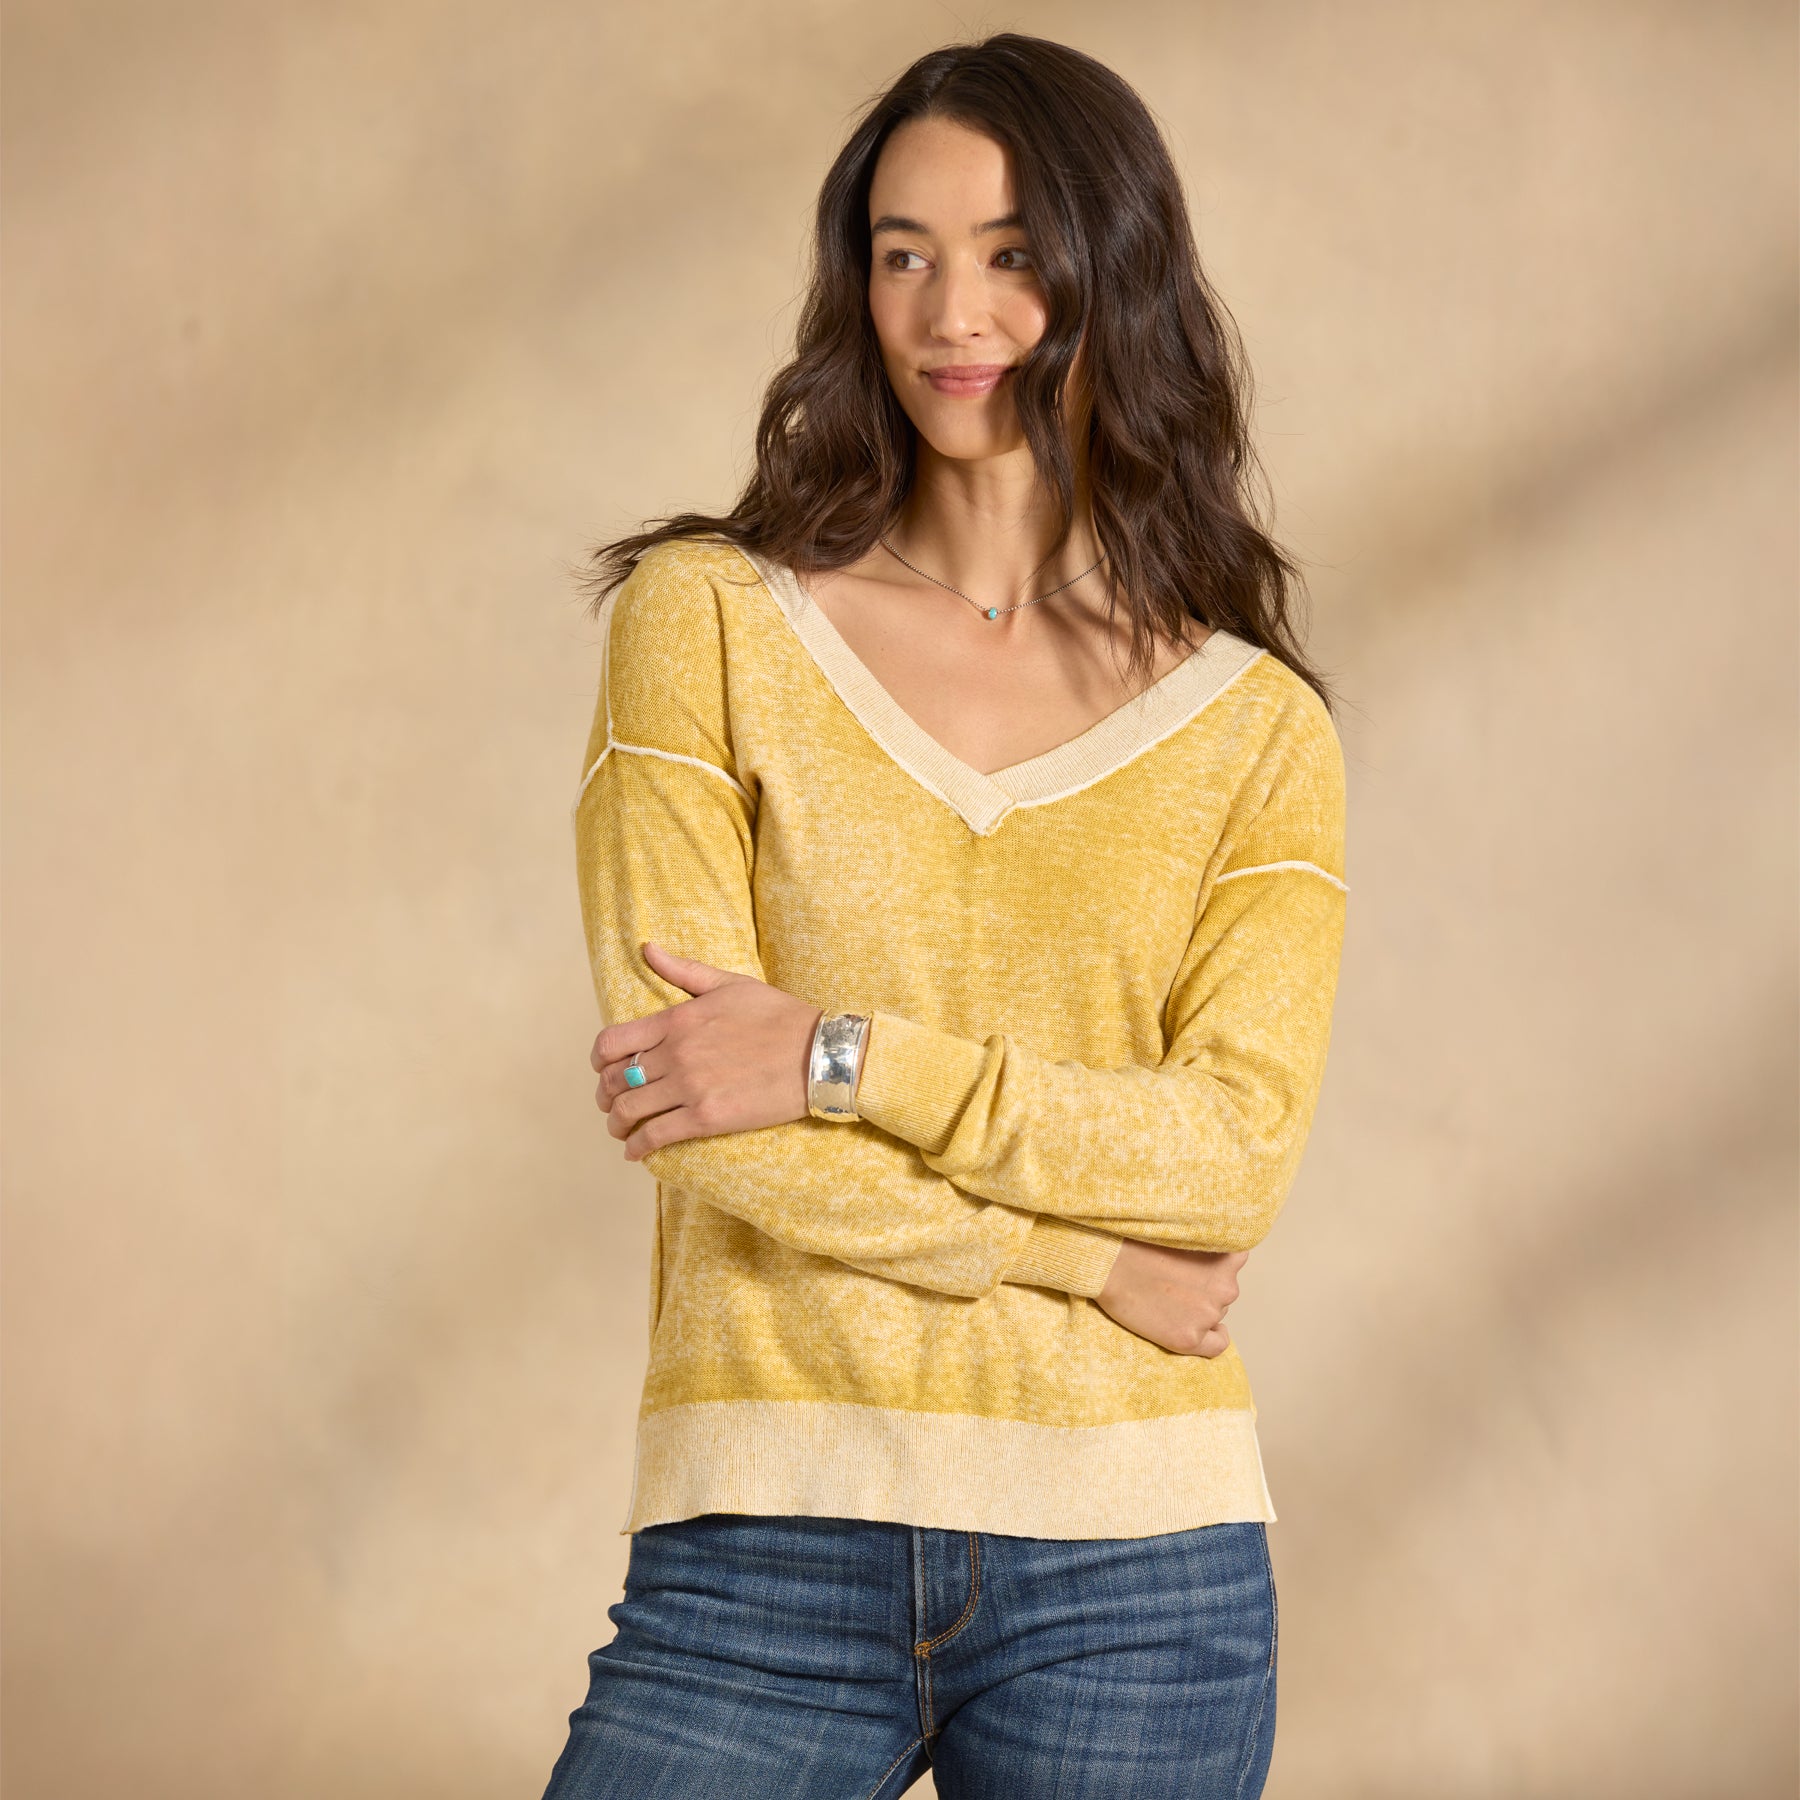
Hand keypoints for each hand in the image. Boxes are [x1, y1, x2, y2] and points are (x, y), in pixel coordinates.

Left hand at [590, 941, 822, 1160]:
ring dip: (616, 1124)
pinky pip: (655, 1136)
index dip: (598, 1061)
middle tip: (612, 1105)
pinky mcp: (706, 1117)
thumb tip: (647, 947)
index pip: (612, 1042)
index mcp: (677, 1020)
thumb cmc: (778, 1016)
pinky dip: (637, 1147)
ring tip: (621, 1130)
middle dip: (606, 1095)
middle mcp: (676, 1053)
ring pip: (628, 1111)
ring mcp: (689, 1087)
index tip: (602, 1070)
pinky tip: (636, 1152)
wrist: (819, 1053)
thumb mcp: (729, 984)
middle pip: (615, 1080)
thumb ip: (682, 970)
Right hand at [1095, 1239, 1247, 1356]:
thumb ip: (1205, 1245)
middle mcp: (1225, 1288)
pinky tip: (1201, 1331)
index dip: (1216, 1265)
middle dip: (1204, 1288)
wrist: (1108, 1265)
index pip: (1235, 1263)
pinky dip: (1215, 1338)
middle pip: (1223, 1291)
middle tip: (1176, 1283)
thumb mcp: (1183, 1231)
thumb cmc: (1137, 1243)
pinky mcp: (1189, 1338)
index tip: (1199, 1266)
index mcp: (1226, 1258)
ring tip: (1170, 1300)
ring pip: (1216, 1314)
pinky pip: (1217, 1344)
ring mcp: (1208, 1315)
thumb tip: (1209, 1262)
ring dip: (1201, 1308)